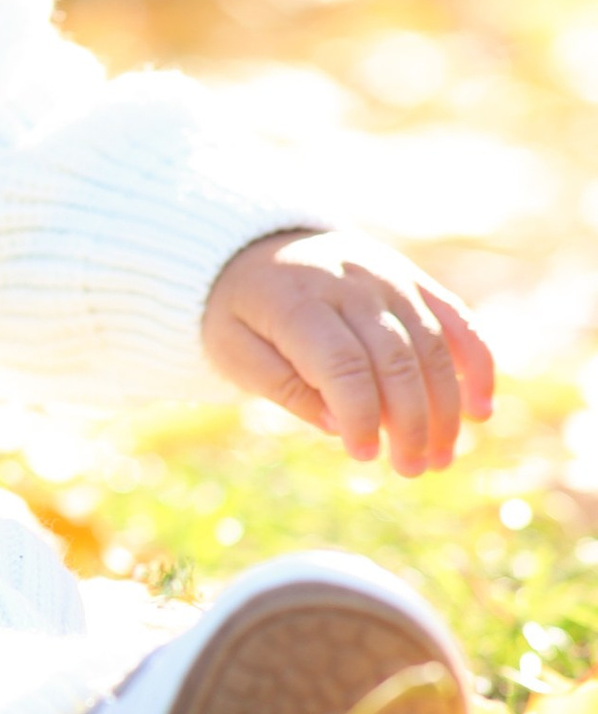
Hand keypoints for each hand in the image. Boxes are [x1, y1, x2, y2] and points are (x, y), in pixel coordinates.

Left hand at [202, 227, 493, 476]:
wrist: (254, 244)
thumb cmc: (241, 310)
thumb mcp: (233, 348)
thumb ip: (282, 385)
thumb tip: (338, 424)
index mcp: (297, 300)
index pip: (341, 363)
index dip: (360, 414)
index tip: (365, 455)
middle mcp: (351, 282)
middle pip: (395, 357)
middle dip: (411, 421)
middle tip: (412, 469)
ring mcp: (389, 276)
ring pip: (434, 344)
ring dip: (446, 406)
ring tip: (440, 458)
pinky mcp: (413, 279)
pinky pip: (456, 319)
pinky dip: (477, 363)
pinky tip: (480, 410)